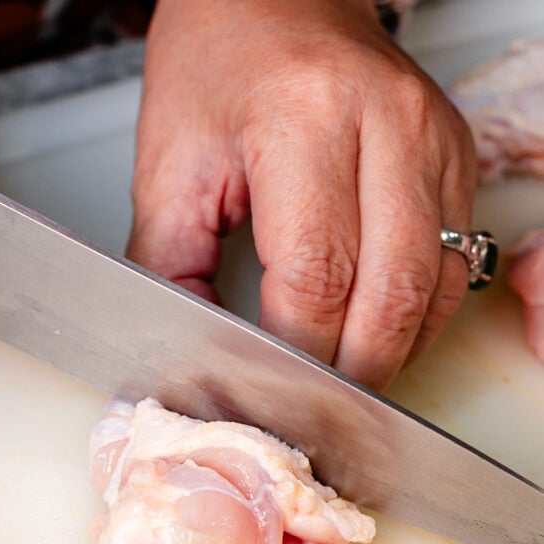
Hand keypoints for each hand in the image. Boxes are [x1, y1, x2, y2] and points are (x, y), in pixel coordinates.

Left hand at [127, 0, 476, 389]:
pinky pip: (454, 262)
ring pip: (434, 287)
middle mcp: (385, 123)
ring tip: (346, 375)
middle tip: (313, 401)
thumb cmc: (218, 61)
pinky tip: (380, 330)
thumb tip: (190, 342)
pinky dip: (418, 314)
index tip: (270, 385)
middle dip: (351, 369)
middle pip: (388, 293)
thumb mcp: (169, 163)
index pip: (315, 275)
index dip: (296, 350)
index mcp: (303, 117)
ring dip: (391, 350)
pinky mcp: (455, 154)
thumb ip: (169, 261)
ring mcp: (433, 139)